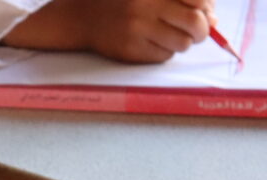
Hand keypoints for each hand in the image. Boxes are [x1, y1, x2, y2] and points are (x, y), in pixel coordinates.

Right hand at [3, 0, 214, 62]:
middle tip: (197, 31)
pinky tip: (153, 43)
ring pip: (182, 43)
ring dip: (183, 42)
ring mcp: (137, 30)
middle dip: (202, 29)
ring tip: (171, 36)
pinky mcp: (130, 50)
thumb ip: (182, 0)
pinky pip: (163, 56)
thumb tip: (214, 19)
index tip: (203, 10)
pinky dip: (165, 51)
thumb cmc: (124, 1)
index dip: (206, 6)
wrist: (82, 17)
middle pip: (195, 23)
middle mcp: (146, 7)